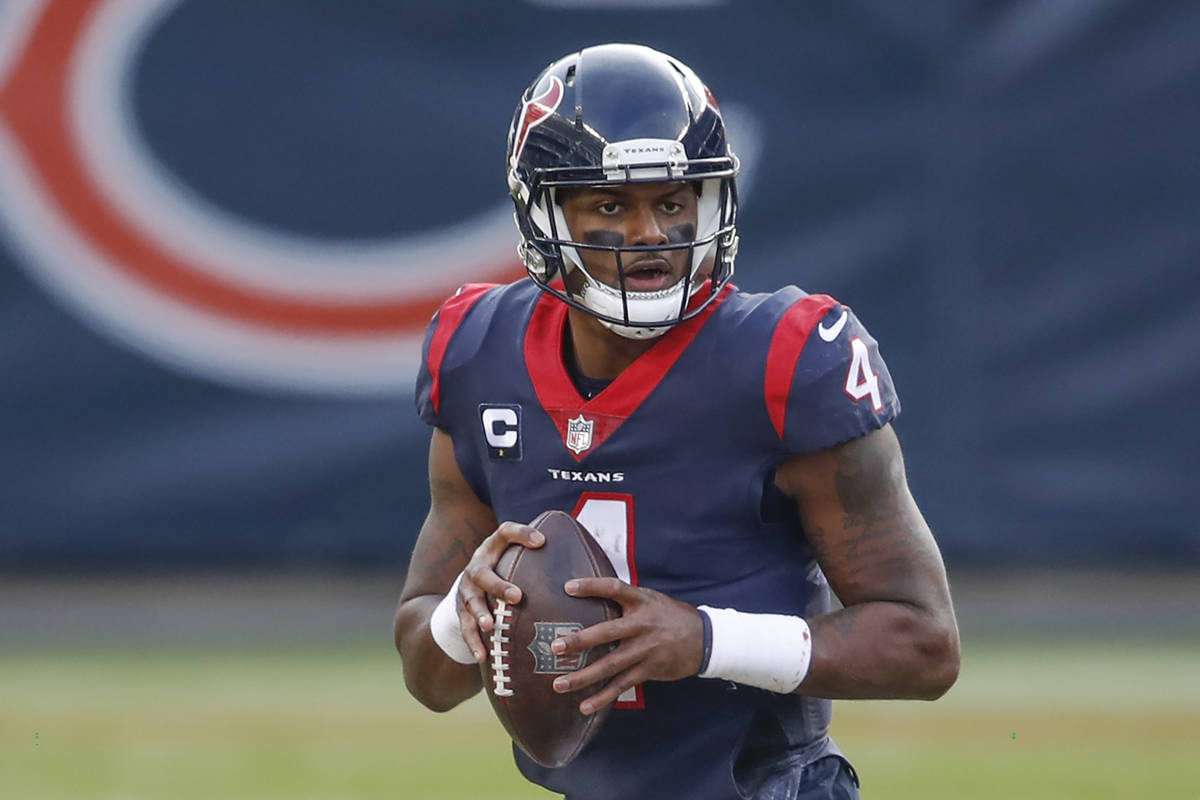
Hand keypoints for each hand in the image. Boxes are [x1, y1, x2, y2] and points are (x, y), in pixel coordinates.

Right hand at [456, 521, 544, 662]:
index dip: (522, 534)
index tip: (542, 541)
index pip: (505, 532)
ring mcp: (466, 589)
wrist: (470, 584)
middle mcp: (477, 566)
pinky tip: (483, 656)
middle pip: (483, 573)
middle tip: (517, 597)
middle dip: (499, 586)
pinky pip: (465, 628)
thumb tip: (585, 560)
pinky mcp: (461, 611)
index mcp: (493, 549)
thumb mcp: (516, 556)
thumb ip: (540, 556)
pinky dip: (473, 642)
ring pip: (470, 601)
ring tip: (490, 626)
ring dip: (480, 614)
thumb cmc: (505, 569)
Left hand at [548, 578, 703, 714]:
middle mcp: (641, 625)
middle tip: (555, 647)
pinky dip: (603, 697)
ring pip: (610, 665)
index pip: (614, 588)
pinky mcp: (649, 669)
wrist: (705, 639)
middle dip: (579, 641)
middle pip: (606, 632)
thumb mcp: (652, 600)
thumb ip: (627, 600)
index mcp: (641, 602)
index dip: (591, 586)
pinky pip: (622, 685)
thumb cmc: (671, 616)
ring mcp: (645, 650)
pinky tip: (585, 706)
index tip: (568, 587)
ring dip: (583, 676)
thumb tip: (594, 597)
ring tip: (559, 684)